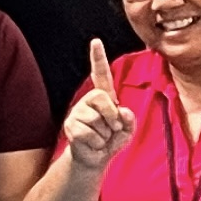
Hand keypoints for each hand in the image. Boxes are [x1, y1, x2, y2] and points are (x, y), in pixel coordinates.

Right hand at [61, 39, 140, 166]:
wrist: (95, 159)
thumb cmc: (112, 140)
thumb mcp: (128, 129)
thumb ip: (129, 119)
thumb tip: (121, 111)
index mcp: (103, 97)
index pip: (101, 74)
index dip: (98, 58)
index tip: (96, 41)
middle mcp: (88, 101)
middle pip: (103, 99)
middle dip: (112, 117)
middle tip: (111, 129)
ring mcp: (77, 113)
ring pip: (97, 120)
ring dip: (105, 135)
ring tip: (101, 138)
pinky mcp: (70, 126)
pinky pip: (90, 134)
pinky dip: (97, 143)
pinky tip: (93, 144)